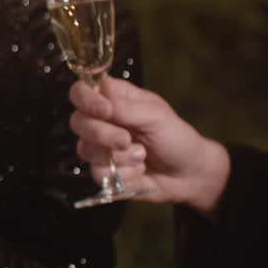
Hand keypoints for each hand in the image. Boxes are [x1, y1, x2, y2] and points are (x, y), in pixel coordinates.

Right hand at [68, 75, 229, 216]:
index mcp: (113, 100)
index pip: (81, 92)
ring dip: (119, 157)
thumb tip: (100, 94)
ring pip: (86, 150)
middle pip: (78, 123)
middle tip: (127, 140)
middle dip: (103, 135)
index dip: (86, 100)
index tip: (105, 111)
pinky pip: (98, 174)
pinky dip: (124, 174)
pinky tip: (139, 170)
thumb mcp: (156, 117)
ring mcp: (100, 148)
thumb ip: (125, 107)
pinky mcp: (103, 171)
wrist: (189, 175)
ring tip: (142, 156)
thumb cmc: (176, 138)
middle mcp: (102, 122)